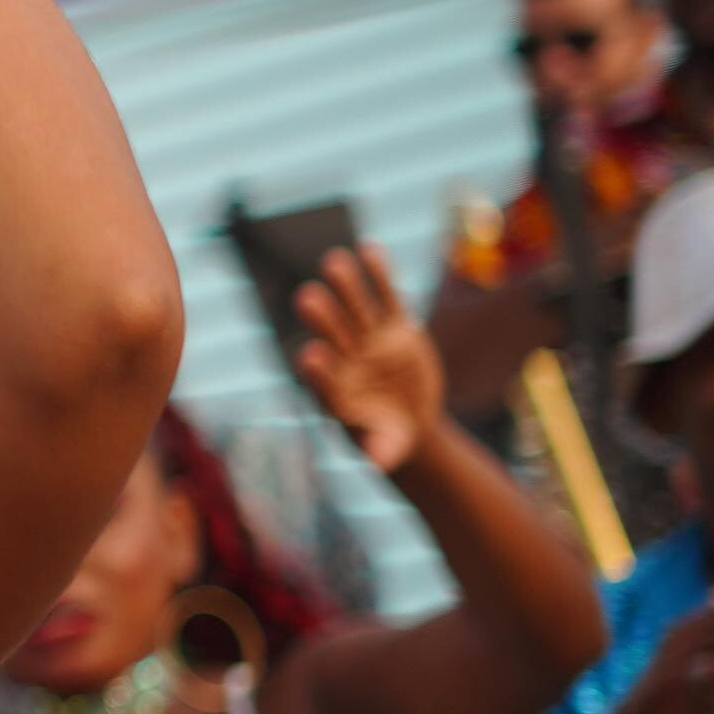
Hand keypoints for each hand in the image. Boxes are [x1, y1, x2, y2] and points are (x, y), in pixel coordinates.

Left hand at [290, 244, 441, 473]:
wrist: (408, 424)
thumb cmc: (386, 439)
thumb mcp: (387, 449)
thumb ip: (380, 451)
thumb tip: (376, 464)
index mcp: (336, 390)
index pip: (321, 377)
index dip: (318, 368)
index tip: (310, 356)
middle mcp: (347, 361)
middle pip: (333, 336)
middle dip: (321, 318)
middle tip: (305, 297)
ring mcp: (370, 341)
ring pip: (355, 309)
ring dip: (345, 286)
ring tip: (333, 261)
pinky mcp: (396, 328)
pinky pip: (386, 297)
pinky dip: (379, 275)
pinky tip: (370, 249)